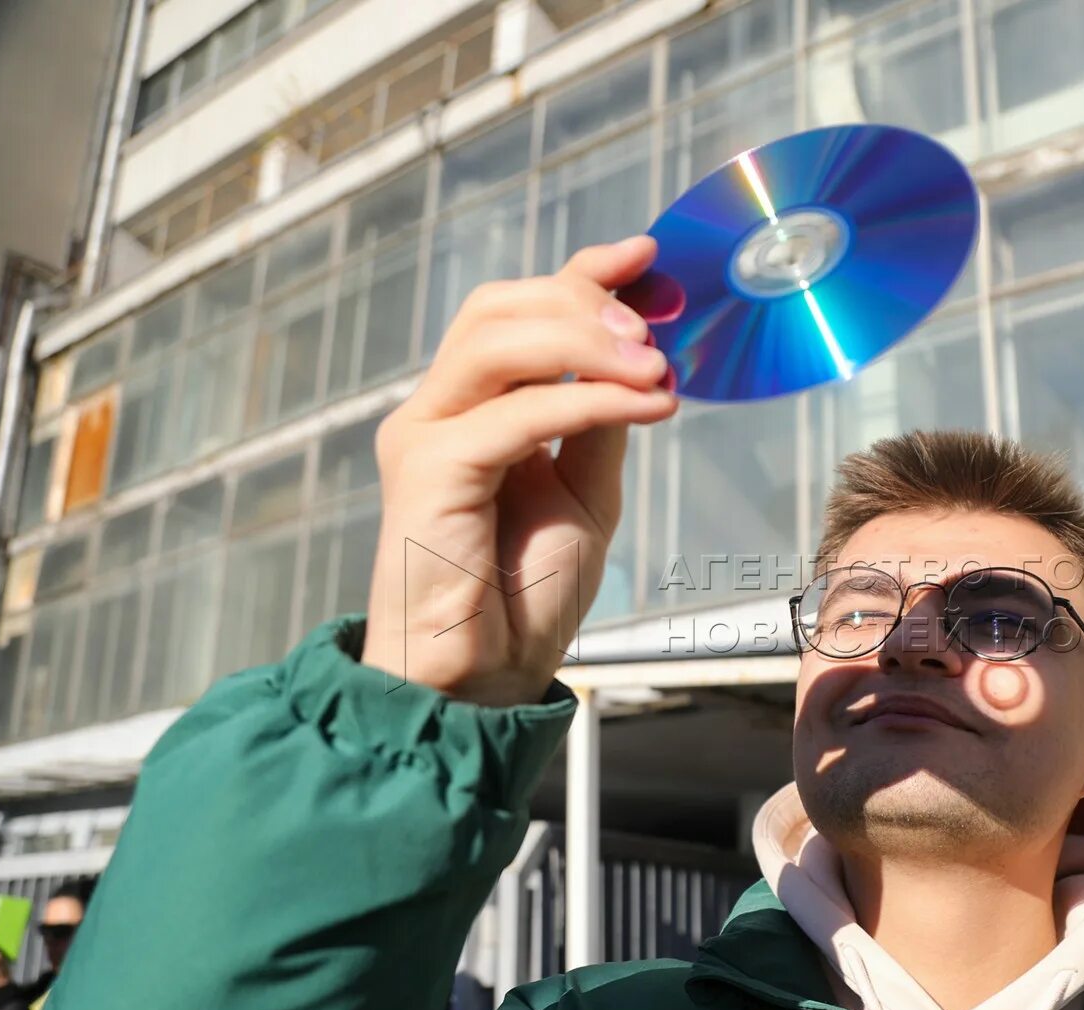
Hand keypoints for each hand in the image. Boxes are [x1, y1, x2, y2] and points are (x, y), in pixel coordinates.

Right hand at [362, 237, 676, 705]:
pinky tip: (652, 405)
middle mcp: (439, 410)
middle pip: (501, 309)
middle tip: (658, 324)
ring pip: (499, 342)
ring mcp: (425, 435)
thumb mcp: (585, 493)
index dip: (581, 273)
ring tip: (658, 364)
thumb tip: (641, 354)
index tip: (647, 257)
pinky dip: (591, 400)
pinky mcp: (428, 471)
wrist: (482, 679)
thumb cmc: (523, 595)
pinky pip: (517, 413)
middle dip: (584, 301)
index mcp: (473, 409)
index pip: (517, 311)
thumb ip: (599, 422)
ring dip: (588, 341)